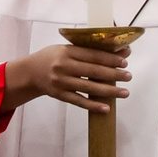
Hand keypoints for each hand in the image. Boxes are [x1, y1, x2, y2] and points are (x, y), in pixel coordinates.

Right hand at [6, 41, 130, 114]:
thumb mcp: (65, 49)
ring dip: (109, 91)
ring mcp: (61, 82)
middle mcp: (63, 66)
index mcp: (66, 52)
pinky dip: (93, 105)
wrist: (29, 73)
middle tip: (128, 76)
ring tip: (125, 92)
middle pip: (93, 71)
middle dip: (114, 74)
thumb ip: (87, 51)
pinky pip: (79, 101)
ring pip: (89, 87)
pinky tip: (107, 107)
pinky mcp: (59, 95)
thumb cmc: (51, 58)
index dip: (110, 58)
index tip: (125, 61)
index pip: (93, 55)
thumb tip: (116, 51)